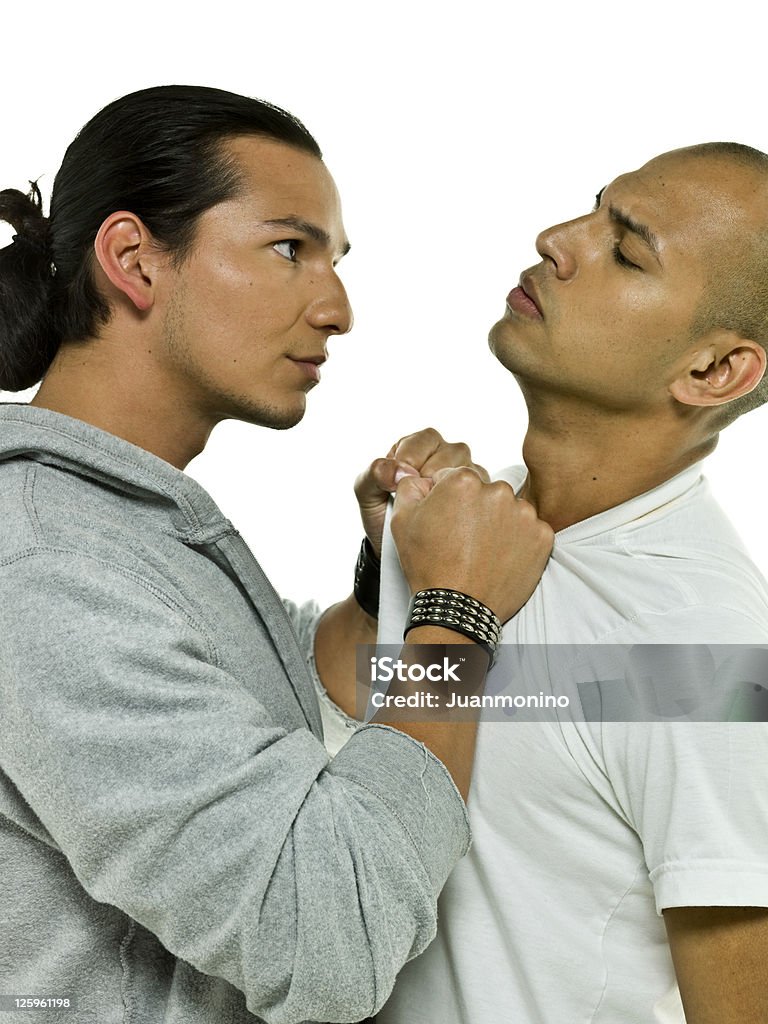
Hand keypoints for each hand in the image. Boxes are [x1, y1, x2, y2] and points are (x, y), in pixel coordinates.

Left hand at [354, 428, 488, 556]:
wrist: (397, 551)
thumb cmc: (382, 517)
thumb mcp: (368, 495)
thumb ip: (374, 474)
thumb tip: (401, 471)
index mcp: (419, 447)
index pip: (425, 439)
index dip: (412, 459)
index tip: (399, 483)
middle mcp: (446, 456)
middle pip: (453, 452)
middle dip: (433, 475)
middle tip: (418, 498)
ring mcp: (464, 475)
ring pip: (470, 470)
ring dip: (451, 491)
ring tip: (432, 510)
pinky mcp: (478, 496)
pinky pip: (481, 492)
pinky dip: (468, 503)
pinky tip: (450, 519)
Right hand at [391, 467, 553, 623]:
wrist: (457, 608)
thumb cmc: (427, 565)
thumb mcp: (402, 520)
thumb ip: (411, 486)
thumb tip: (424, 477)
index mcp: (464, 479)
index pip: (457, 478)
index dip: (448, 501)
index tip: (446, 523)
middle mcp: (498, 490)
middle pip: (486, 492)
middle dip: (476, 509)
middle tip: (463, 540)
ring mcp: (524, 514)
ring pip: (510, 510)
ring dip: (500, 524)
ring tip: (483, 551)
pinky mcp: (542, 536)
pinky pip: (531, 532)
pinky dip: (519, 543)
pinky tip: (501, 558)